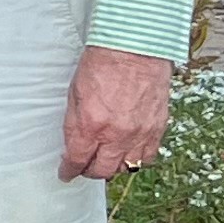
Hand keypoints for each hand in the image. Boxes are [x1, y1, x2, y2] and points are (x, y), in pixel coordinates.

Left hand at [59, 48, 174, 182]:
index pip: (77, 160)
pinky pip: (148, 156)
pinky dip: (136, 159)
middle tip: (84, 168)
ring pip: (126, 168)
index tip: (65, 173)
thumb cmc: (101, 65)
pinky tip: (129, 153)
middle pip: (102, 170)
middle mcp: (116, 134)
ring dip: (114, 167)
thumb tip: (75, 143)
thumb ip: (75, 123)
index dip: (69, 170)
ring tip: (106, 160)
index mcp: (91, 125)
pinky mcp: (157, 128)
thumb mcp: (74, 94)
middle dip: (89, 172)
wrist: (134, 49)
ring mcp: (140, 133)